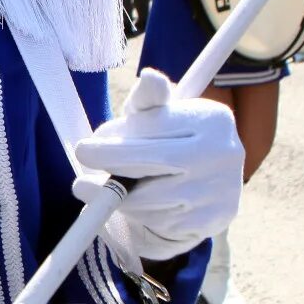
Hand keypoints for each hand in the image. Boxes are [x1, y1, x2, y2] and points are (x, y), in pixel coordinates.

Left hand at [73, 70, 242, 260]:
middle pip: (155, 164)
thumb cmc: (171, 139)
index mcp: (212, 119)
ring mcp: (220, 191)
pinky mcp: (212, 222)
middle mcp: (222, 154)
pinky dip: (139, 218)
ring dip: (120, 199)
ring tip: (102, 192)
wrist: (207, 180)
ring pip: (154, 201)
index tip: (84, 149)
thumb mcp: (159, 113)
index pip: (155, 130)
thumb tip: (148, 77)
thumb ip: (147, 99)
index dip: (115, 142)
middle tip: (80, 178)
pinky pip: (162, 225)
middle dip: (111, 170)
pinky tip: (130, 208)